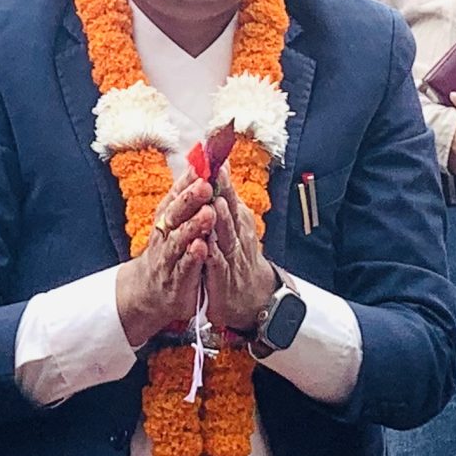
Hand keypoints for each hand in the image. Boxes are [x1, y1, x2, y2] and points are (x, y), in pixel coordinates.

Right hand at [115, 172, 210, 348]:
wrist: (149, 291)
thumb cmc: (169, 250)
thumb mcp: (178, 221)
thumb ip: (190, 193)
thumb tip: (205, 161)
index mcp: (168, 217)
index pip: (177, 193)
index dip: (189, 179)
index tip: (203, 163)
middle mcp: (165, 234)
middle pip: (176, 213)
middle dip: (190, 198)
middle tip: (205, 184)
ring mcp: (168, 257)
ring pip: (179, 239)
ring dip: (193, 226)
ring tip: (208, 214)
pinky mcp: (176, 279)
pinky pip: (183, 267)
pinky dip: (191, 257)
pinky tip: (201, 248)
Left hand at [203, 175, 279, 336]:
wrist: (250, 296)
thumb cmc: (238, 256)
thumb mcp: (235, 225)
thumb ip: (228, 199)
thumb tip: (221, 168)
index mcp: (237, 221)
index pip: (230, 196)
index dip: (224, 179)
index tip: (217, 160)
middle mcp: (236, 235)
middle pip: (230, 212)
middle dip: (225, 194)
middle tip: (216, 176)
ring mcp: (231, 256)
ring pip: (226, 236)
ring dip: (222, 221)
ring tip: (216, 204)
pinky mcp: (222, 278)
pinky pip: (217, 265)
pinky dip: (212, 255)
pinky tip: (205, 246)